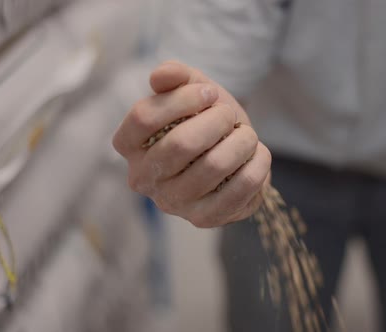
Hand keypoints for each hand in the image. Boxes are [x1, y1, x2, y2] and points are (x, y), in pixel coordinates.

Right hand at [112, 61, 270, 227]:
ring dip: (243, 141)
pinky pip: (240, 190)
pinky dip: (257, 165)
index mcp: (128, 144)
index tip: (210, 92)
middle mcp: (143, 178)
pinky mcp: (203, 218)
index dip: (183, 99)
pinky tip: (257, 156)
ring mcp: (172, 203)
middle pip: (181, 144)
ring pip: (215, 166)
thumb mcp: (188, 87)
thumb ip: (173, 75)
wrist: (229, 149)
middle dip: (218, 121)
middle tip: (230, 115)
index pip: (144, 117)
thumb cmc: (202, 117)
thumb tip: (162, 76)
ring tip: (247, 135)